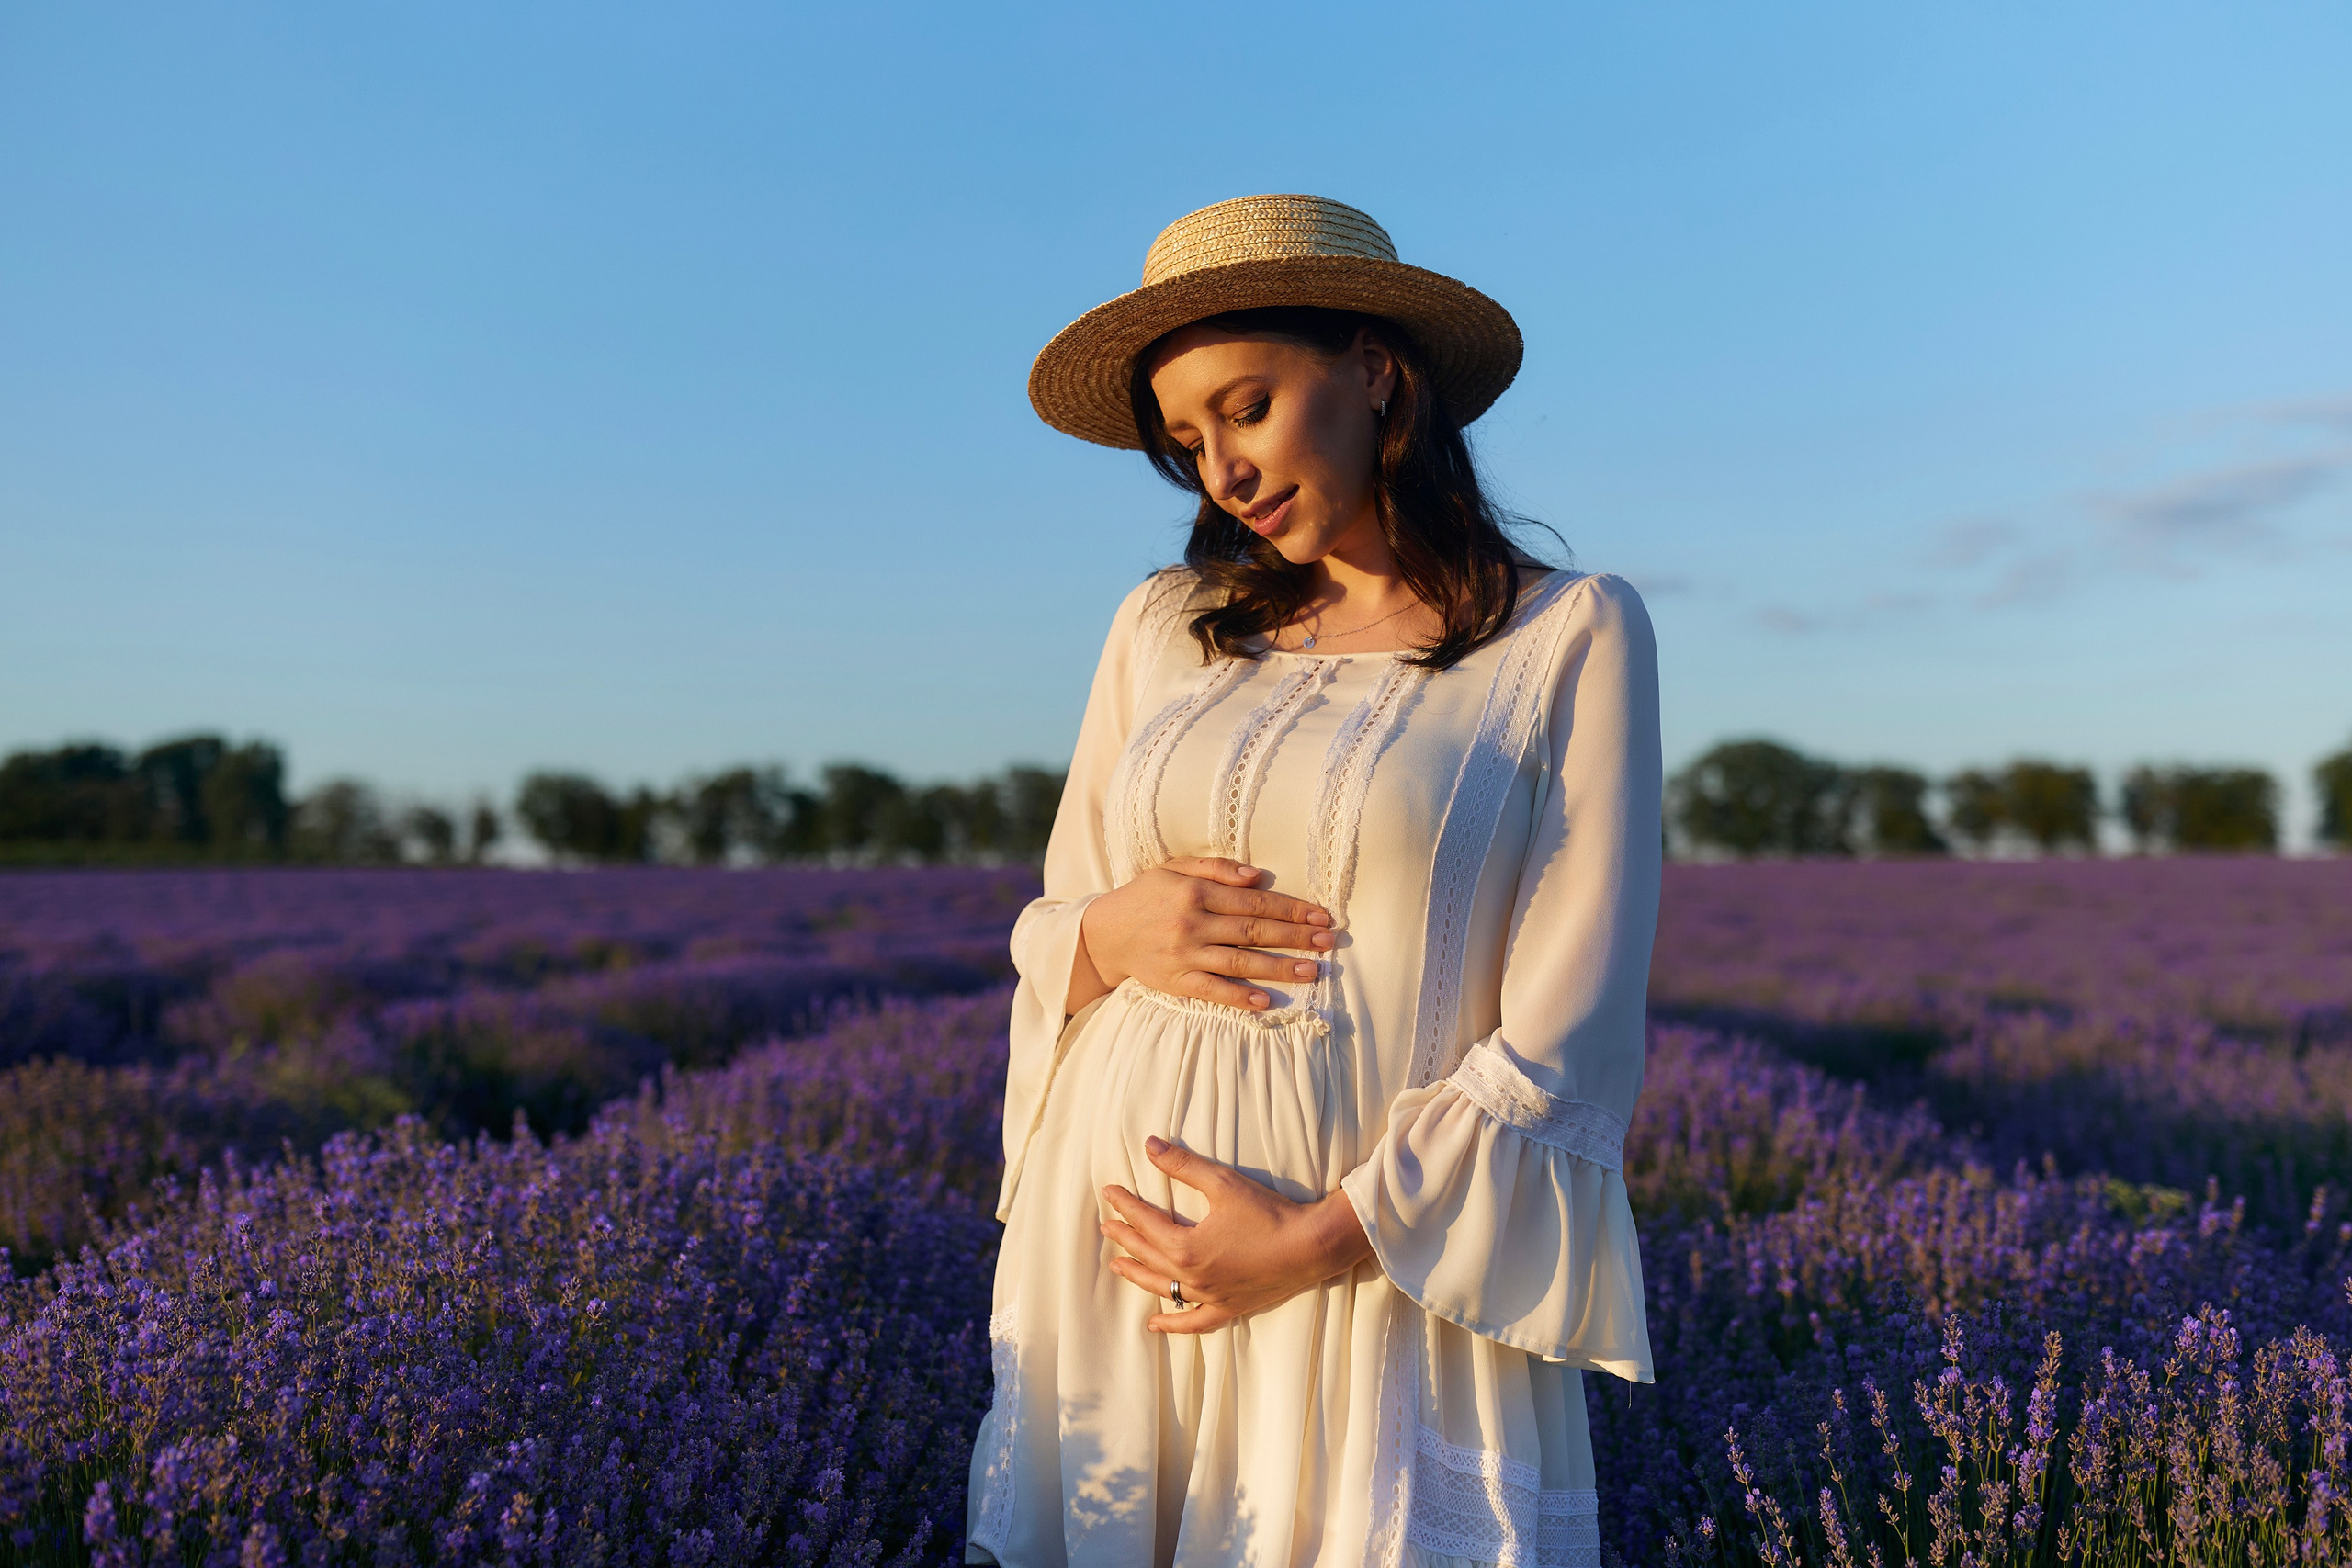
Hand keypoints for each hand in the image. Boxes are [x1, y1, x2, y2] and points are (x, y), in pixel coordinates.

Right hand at [1070, 857, 1333, 1013]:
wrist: (1103, 933)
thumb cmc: (1145, 896)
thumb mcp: (1174, 868)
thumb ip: (1216, 867)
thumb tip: (1256, 876)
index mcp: (1196, 892)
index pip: (1254, 901)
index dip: (1290, 908)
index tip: (1320, 916)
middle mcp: (1192, 922)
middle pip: (1254, 930)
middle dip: (1295, 936)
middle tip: (1328, 942)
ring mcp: (1184, 954)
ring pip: (1240, 962)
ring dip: (1279, 967)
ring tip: (1312, 971)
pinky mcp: (1175, 981)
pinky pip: (1212, 991)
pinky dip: (1239, 997)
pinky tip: (1265, 1002)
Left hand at [1100, 1137, 1373, 1332]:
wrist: (1311, 1247)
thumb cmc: (1269, 1213)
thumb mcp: (1223, 1183)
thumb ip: (1183, 1165)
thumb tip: (1150, 1144)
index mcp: (1186, 1246)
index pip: (1145, 1222)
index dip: (1125, 1205)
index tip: (1108, 1192)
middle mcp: (1192, 1276)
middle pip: (1148, 1254)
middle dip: (1124, 1238)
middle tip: (1106, 1225)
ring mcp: (1209, 1296)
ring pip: (1162, 1288)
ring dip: (1137, 1275)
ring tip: (1117, 1265)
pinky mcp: (1228, 1308)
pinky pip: (1193, 1321)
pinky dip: (1171, 1323)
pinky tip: (1154, 1323)